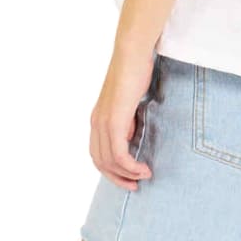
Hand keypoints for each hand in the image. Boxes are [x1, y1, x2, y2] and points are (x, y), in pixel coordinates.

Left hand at [89, 46, 155, 191]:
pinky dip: (130, 166)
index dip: (111, 170)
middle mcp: (96, 123)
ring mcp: (103, 122)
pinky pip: (118, 154)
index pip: (98, 154)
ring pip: (109, 161)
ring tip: (144, 176)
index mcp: (98, 118)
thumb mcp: (130, 102)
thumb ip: (128, 119)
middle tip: (135, 185)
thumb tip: (133, 136)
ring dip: (127, 174)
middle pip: (100, 162)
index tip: (128, 177)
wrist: (132, 54)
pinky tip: (143, 168)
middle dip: (117, 178)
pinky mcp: (114, 121)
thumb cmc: (135, 72)